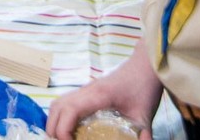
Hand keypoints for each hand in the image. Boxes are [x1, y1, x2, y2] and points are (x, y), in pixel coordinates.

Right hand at [46, 49, 161, 139]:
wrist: (144, 67)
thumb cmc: (143, 89)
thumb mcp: (145, 117)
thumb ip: (143, 136)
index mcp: (98, 96)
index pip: (70, 110)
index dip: (63, 130)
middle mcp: (86, 91)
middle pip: (57, 107)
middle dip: (55, 130)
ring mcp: (84, 90)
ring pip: (57, 103)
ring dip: (55, 122)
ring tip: (65, 139)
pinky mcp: (86, 92)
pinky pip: (65, 102)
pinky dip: (61, 117)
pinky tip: (70, 130)